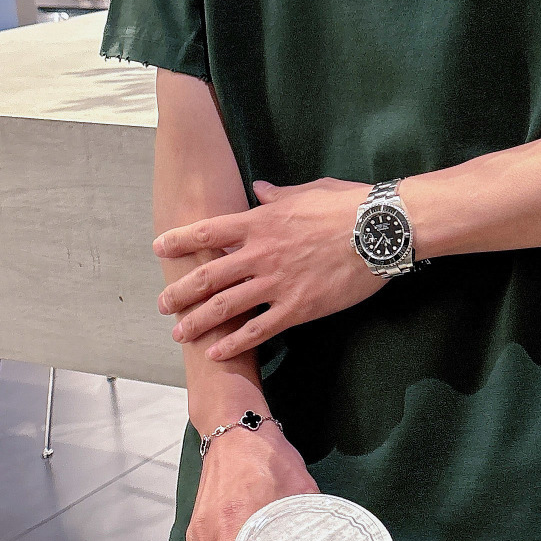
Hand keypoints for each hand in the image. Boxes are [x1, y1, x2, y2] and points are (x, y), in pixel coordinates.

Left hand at [154, 177, 383, 359]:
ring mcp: (277, 282)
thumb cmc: (349, 205)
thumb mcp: (309, 191)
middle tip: (163, 303)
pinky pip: (258, 330)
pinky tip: (215, 351)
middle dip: (179, 292)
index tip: (159, 248)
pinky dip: (233, 343)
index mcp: (261, 222)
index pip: (208, 231)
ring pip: (225, 306)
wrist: (381, 230)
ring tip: (178, 333)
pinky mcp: (298, 307)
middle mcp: (261, 253)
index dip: (179, 241)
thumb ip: (277, 195)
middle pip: (207, 275)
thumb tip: (258, 188)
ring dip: (196, 321)